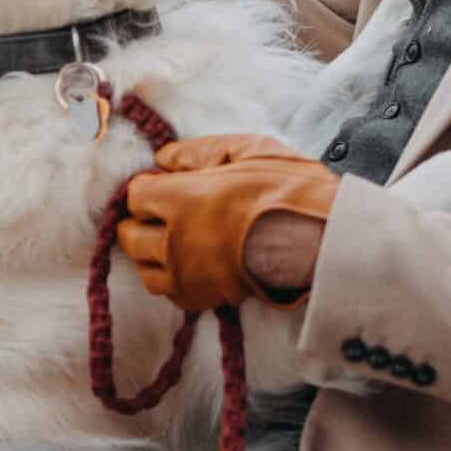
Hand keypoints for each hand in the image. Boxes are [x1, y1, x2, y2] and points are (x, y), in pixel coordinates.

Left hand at [117, 135, 339, 313]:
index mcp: (179, 200)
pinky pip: (170, 294)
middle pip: (130, 235)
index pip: (135, 196)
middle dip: (140, 220)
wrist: (321, 240)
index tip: (164, 184)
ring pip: (145, 269)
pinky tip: (190, 265)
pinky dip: (173, 279)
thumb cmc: (289, 190)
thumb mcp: (246, 151)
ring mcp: (187, 275)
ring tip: (172, 241)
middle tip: (162, 212)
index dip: (148, 187)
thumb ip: (197, 152)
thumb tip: (164, 157)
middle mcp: (174, 241)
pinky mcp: (204, 299)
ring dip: (151, 253)